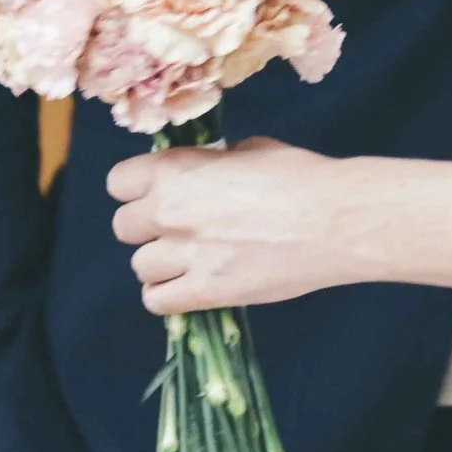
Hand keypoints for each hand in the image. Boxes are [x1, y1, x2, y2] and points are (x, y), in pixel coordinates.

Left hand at [107, 136, 357, 314]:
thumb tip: (205, 172)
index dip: (136, 188)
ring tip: (191, 258)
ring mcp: (185, 255)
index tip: (156, 192)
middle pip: (124, 227)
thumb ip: (213, 163)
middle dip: (147, 226)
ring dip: (161, 263)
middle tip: (180, 227)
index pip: (118, 182)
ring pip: (140, 267)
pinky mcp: (204, 292)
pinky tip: (191, 283)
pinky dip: (169, 294)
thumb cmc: (299, 176)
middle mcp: (169, 212)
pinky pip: (156, 301)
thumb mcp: (250, 150)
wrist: (334, 220)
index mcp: (177, 170)